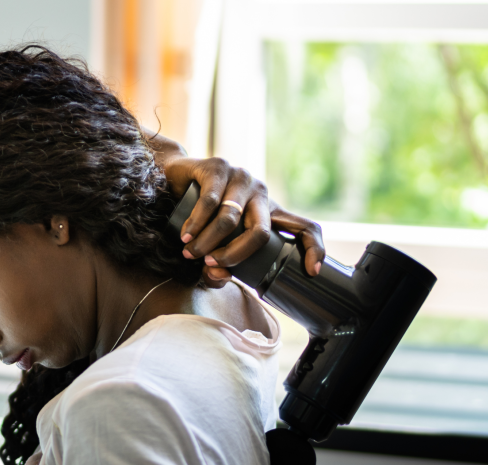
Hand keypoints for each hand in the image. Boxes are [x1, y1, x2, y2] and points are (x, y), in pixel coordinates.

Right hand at [144, 130, 325, 287]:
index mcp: (269, 211)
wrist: (172, 178)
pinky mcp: (219, 167)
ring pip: (231, 219)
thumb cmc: (199, 216)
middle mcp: (260, 192)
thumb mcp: (213, 244)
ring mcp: (241, 177)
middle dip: (234, 255)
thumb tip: (217, 274)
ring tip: (190, 252)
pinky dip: (196, 224)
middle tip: (210, 263)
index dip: (314, 249)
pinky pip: (210, 202)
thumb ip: (217, 266)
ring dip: (207, 242)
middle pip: (261, 232)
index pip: (304, 227)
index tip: (311, 272)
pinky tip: (186, 235)